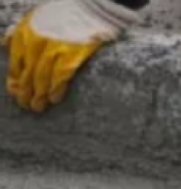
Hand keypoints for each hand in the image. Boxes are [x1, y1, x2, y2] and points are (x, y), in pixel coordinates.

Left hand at [3, 0, 138, 112]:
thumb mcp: (36, 16)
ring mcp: (54, 49)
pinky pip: (60, 78)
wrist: (92, 8)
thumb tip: (5, 43)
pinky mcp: (71, 55)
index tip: (15, 93)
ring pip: (41, 78)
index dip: (15, 80)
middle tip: (27, 106)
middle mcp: (36, 42)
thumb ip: (20, 31)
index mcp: (25, 32)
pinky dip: (56, 90)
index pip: (16, 62)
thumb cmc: (66, 13)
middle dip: (25, 92)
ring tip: (39, 107)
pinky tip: (55, 100)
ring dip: (39, 96)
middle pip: (27, 73)